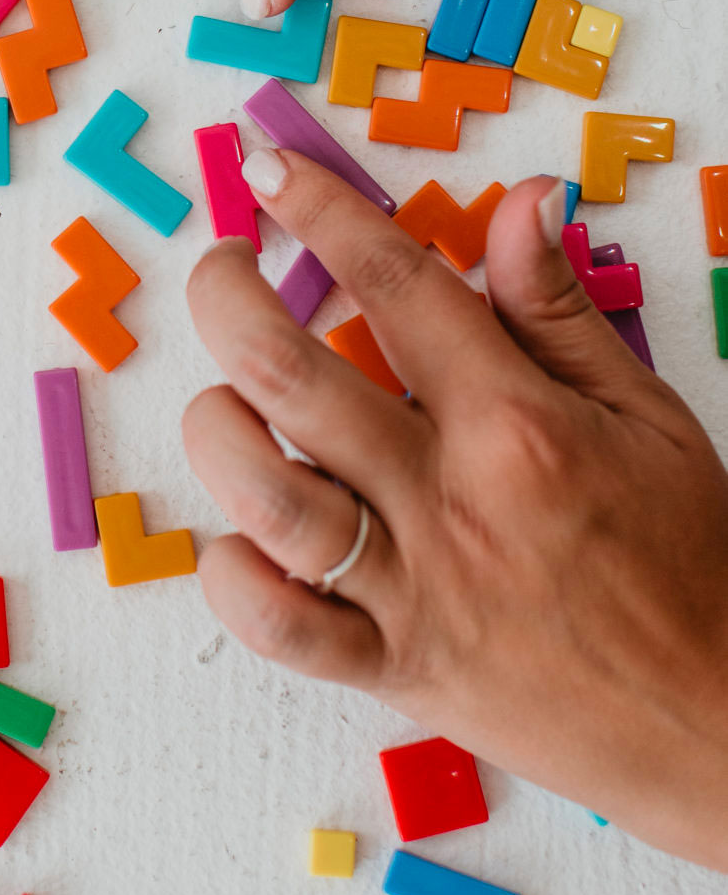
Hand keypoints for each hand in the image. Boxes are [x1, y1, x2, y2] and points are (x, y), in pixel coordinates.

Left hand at [182, 150, 727, 872]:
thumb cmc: (686, 559)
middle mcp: (449, 499)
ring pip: (262, 494)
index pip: (394, 282)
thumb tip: (521, 198)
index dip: (319, 210)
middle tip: (223, 270)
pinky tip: (240, 534)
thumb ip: (557, 308)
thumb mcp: (643, 415)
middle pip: (287, 377)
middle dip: (225, 299)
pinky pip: (276, 624)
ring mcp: (412, 590)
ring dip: (216, 431)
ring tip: (224, 403)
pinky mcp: (391, 669)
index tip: (266, 168)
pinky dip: (234, 577)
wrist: (721, 726)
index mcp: (516, 424)